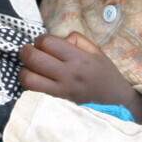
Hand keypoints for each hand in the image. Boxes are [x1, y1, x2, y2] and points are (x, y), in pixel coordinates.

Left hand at [18, 32, 141, 121]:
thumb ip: (77, 40)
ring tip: (30, 68)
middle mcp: (69, 74)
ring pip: (29, 78)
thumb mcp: (96, 51)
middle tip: (30, 52)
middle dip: (26, 51)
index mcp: (79, 58)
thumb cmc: (105, 74)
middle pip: (34, 58)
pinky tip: (35, 80)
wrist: (116, 102)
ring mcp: (62, 90)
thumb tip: (57, 39)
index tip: (43, 43)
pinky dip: (29, 84)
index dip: (40, 40)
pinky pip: (34, 92)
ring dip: (24, 70)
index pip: (47, 43)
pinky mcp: (57, 102)